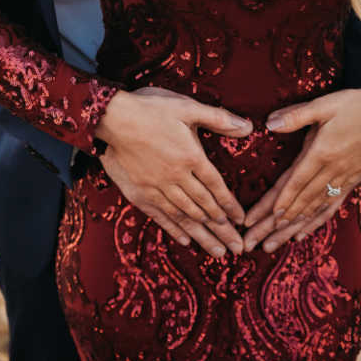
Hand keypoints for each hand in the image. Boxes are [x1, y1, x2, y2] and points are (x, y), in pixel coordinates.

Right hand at [95, 86, 251, 255]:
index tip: (242, 221)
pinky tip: (186, 241)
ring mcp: (157, 187)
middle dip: (224, 229)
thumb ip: (219, 119)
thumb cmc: (150, 110)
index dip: (231, 206)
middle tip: (238, 248)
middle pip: (205, 208)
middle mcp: (177, 177)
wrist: (112, 119)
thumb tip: (249, 127)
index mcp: (191, 157)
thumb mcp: (188, 107)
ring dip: (204, 236)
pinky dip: (175, 230)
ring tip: (219, 252)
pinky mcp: (140, 193)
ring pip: (186, 217)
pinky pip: (161, 216)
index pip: (217, 187)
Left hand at [243, 70, 360, 252]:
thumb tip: (269, 124)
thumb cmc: (354, 105)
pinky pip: (331, 207)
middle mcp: (332, 171)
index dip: (275, 203)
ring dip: (290, 229)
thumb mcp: (322, 105)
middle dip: (273, 224)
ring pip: (313, 210)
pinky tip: (302, 234)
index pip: (293, 184)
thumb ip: (295, 116)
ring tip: (271, 245)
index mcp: (321, 153)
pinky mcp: (352, 181)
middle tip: (251, 242)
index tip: (256, 220)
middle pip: (299, 203)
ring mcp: (343, 179)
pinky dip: (315, 222)